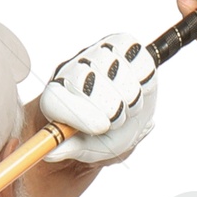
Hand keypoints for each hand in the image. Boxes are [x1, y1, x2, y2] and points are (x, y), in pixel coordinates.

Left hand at [39, 31, 158, 162]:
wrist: (123, 121)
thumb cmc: (100, 137)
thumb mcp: (87, 149)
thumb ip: (71, 149)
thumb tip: (51, 153)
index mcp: (55, 97)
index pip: (56, 99)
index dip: (79, 113)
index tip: (101, 127)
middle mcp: (72, 69)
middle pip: (87, 80)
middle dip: (111, 110)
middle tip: (114, 121)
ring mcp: (97, 53)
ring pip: (117, 72)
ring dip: (130, 100)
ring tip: (126, 109)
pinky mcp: (123, 43)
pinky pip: (140, 62)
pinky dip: (145, 83)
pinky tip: (138, 90)